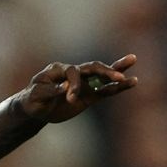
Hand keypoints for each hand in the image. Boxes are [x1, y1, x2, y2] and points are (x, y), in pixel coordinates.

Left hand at [20, 55, 138, 122]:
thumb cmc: (32, 100)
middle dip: (105, 71)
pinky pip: (105, 91)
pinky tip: (132, 82)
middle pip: (93, 67)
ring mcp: (83, 84)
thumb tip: (66, 88)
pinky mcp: (88, 95)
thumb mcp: (36, 96)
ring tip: (133, 59)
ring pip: (102, 76)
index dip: (74, 84)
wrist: (34, 108)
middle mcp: (73, 73)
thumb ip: (51, 91)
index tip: (70, 99)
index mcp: (58, 69)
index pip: (73, 72)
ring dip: (117, 70)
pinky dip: (118, 87)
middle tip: (117, 76)